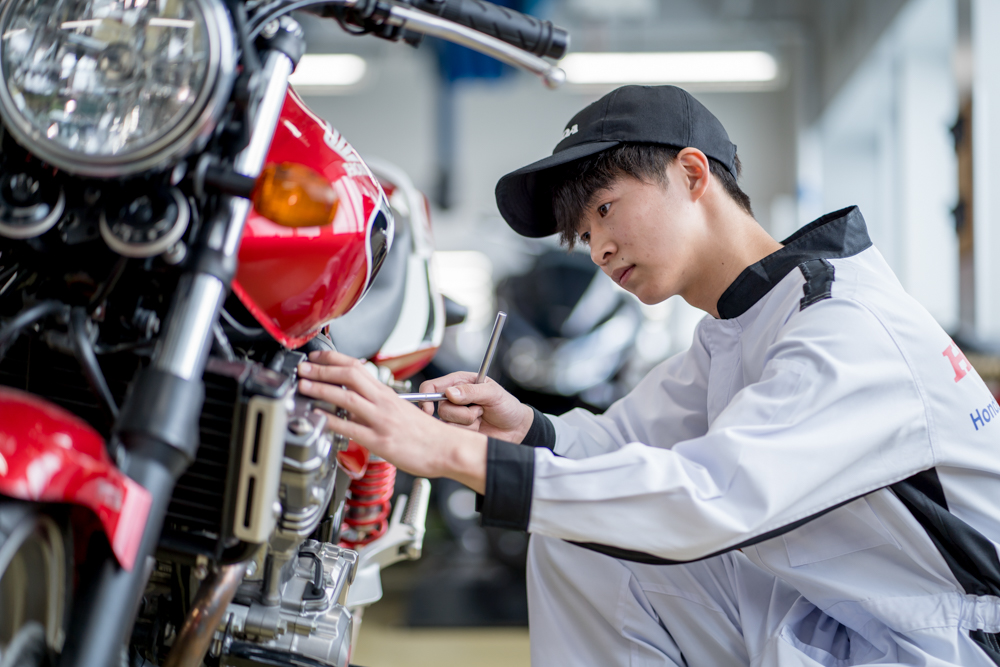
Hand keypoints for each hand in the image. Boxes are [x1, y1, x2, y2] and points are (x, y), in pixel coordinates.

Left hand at [296, 351, 486, 492]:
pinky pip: (350, 428)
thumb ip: (377, 404)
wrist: (445, 449)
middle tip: (303, 368)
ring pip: (347, 397)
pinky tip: (317, 418)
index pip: (357, 367)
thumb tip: (355, 402)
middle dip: (322, 370)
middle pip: (349, 376)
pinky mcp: (380, 440)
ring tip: (304, 386)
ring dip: (321, 389)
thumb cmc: (425, 433)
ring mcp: (381, 420)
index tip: (315, 358)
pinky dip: (331, 421)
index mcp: (387, 394)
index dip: (333, 359)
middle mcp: (383, 403)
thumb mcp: (400, 410)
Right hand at [418, 372, 533, 442]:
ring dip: (468, 423)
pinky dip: (469, 432)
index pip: (432, 386)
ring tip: (481, 417)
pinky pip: (455, 434)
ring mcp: (456, 416)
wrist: (516, 428)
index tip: (430, 409)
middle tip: (479, 410)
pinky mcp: (460, 431)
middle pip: (440, 408)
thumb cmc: (507, 406)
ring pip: (448, 423)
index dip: (427, 397)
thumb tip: (449, 393)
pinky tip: (479, 428)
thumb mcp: (493, 393)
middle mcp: (454, 399)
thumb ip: (472, 391)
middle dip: (462, 413)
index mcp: (459, 382)